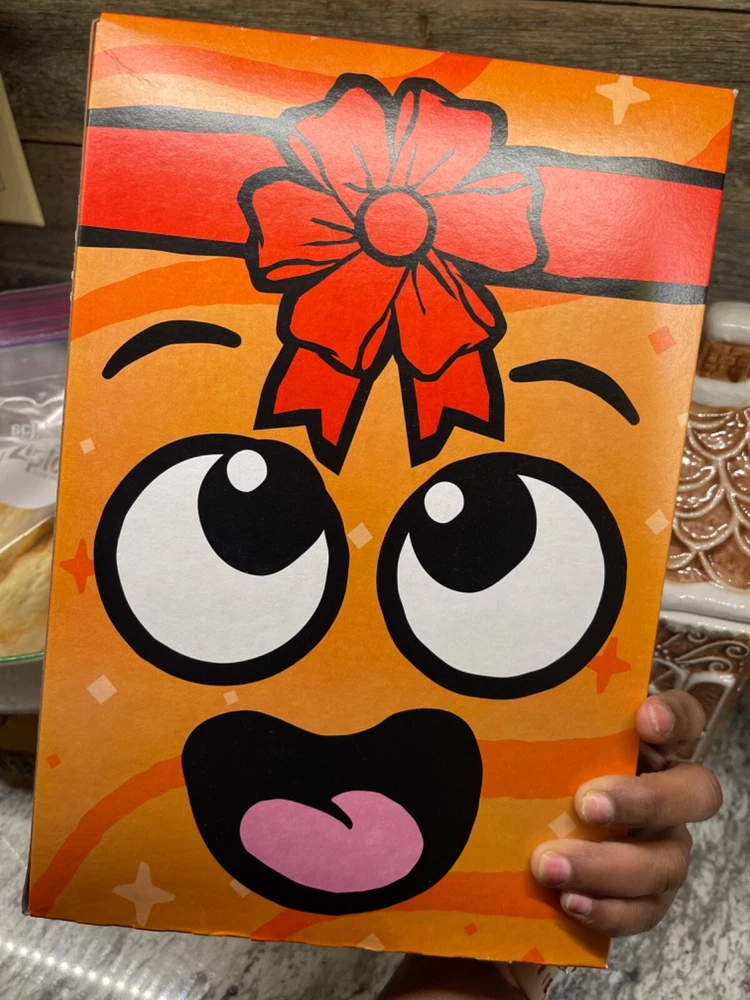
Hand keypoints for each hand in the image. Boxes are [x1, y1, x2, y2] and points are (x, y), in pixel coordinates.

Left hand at [530, 690, 722, 936]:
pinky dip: (608, 910)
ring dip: (608, 867)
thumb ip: (547, 720)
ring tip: (552, 866)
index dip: (674, 717)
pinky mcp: (646, 895)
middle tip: (587, 804)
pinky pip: (644, 910)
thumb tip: (505, 696)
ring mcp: (663, 846)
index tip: (644, 720)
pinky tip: (570, 901)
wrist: (528, 831)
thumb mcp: (547, 737)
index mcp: (651, 745)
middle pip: (693, 794)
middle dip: (644, 800)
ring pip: (665, 862)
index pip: (685, 717)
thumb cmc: (542, 767)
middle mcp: (668, 793)